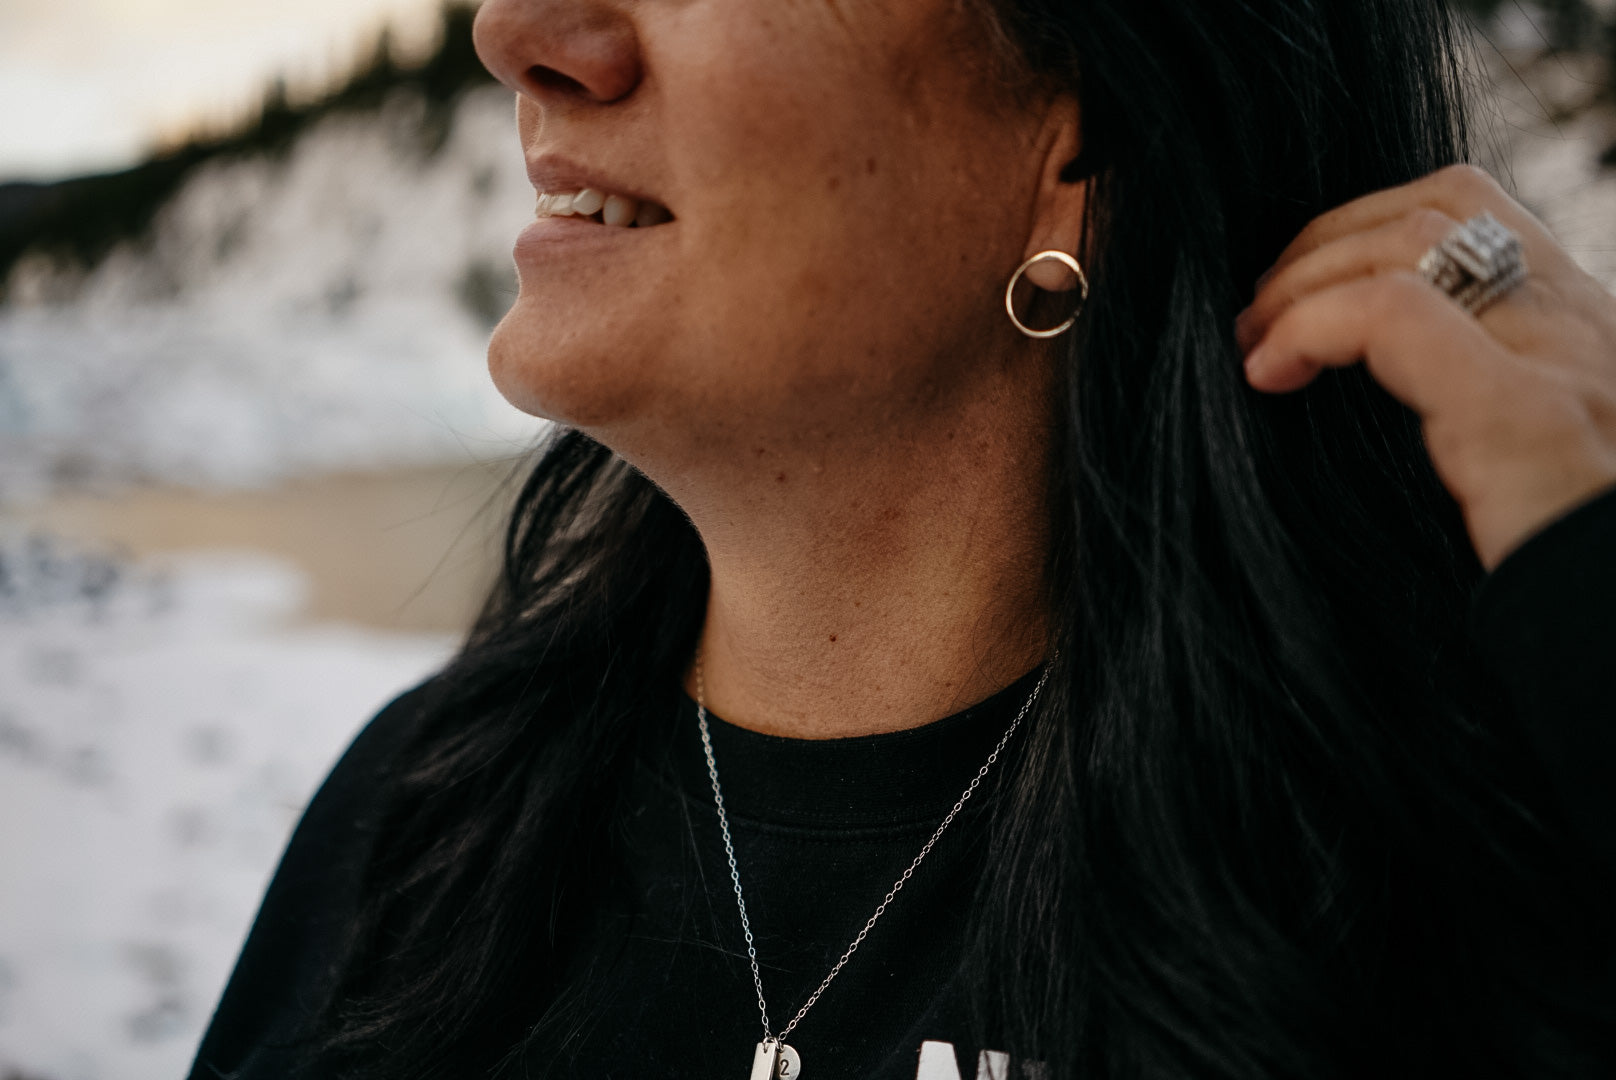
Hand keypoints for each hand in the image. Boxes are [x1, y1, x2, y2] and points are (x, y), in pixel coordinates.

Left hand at [1235, 164, 1615, 570]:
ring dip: (1307, 276)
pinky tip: (1271, 372)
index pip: (1476, 213)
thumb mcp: (1536, 462)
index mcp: (1586, 332)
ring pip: (1414, 237)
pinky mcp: (1526, 414)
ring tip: (1255, 340)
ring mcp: (1564, 360)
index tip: (1300, 298)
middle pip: (1438, 204)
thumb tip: (1358, 391)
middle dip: (1323, 242)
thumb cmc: (1573, 568)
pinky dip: (1313, 326)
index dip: (1365, 231)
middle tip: (1259, 315)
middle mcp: (1586, 324)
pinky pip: (1395, 315)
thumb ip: (1473, 405)